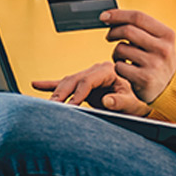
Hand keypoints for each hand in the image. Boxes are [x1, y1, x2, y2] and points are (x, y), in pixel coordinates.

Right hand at [30, 62, 150, 115]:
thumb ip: (120, 102)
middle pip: (74, 79)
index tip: (71, 105)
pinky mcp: (82, 84)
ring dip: (55, 92)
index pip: (88, 80)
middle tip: (53, 105)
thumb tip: (107, 101)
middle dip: (62, 93)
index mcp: (109, 71)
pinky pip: (64, 83)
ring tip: (46, 103)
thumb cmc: (137, 101)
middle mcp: (96, 70)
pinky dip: (50, 85)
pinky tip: (36, 84)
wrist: (138, 101)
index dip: (78, 93)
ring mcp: (88, 76)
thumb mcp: (133, 104)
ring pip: (67, 82)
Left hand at [102, 9, 175, 103]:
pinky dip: (118, 66)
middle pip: (127, 30)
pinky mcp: (145, 79)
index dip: (118, 14)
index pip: (138, 17)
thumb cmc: (156, 59)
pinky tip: (126, 70)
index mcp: (167, 34)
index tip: (104, 16)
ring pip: (121, 48)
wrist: (169, 87)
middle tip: (109, 37)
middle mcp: (163, 48)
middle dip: (113, 32)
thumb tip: (110, 16)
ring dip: (116, 52)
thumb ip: (140, 28)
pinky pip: (119, 66)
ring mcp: (155, 64)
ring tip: (122, 57)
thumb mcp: (157, 41)